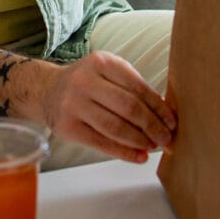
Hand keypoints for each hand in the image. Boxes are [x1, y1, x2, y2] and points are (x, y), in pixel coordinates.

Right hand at [39, 51, 176, 163]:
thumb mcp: (108, 72)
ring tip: (154, 147)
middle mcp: (85, 81)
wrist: (47, 90)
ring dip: (140, 140)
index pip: (137, 87)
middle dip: (152, 125)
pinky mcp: (67, 127)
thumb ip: (133, 88)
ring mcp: (73, 105)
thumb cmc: (88, 83)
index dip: (158, 107)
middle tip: (166, 138)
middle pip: (128, 107)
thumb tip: (164, 115)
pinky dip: (124, 152)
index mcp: (101, 62)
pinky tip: (139, 156)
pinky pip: (102, 143)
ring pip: (115, 127)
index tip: (172, 121)